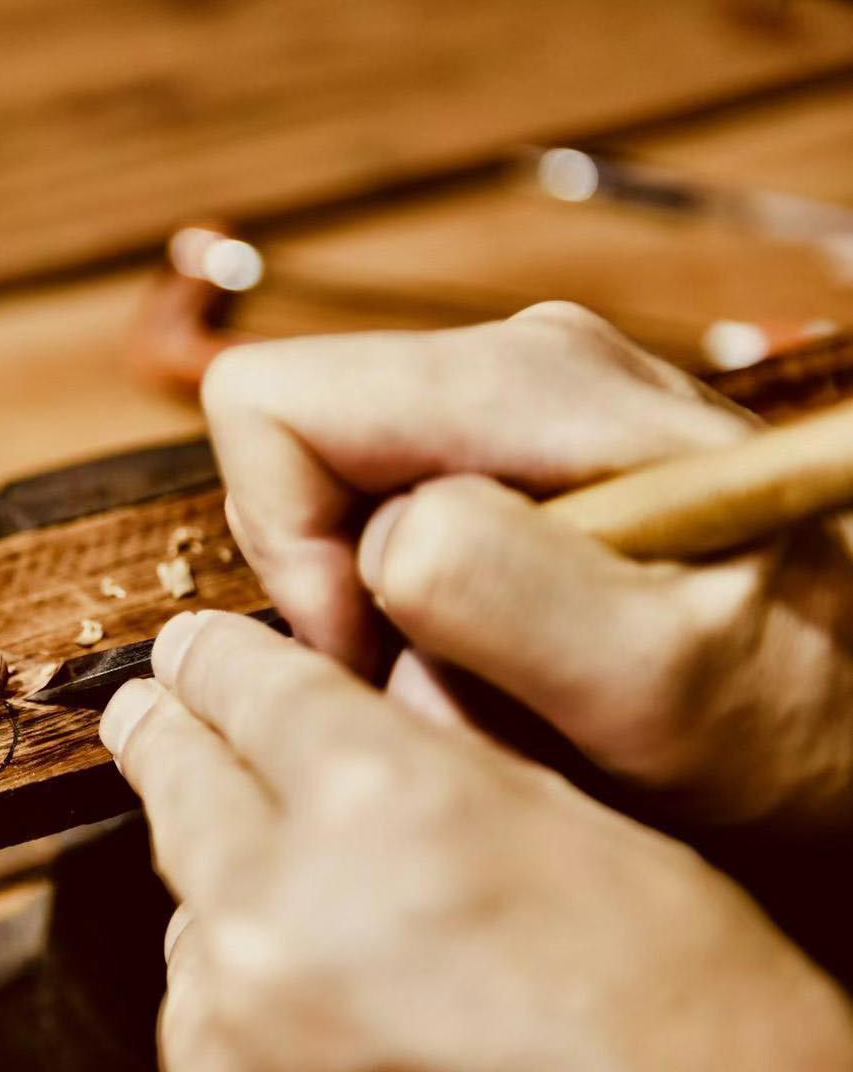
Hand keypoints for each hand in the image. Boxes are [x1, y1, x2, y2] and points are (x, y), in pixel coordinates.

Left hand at [101, 611, 852, 1071]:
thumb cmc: (677, 1011)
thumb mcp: (571, 822)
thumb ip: (431, 744)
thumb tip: (341, 698)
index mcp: (375, 795)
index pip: (236, 677)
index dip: (212, 655)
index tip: (193, 650)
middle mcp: (280, 898)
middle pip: (173, 771)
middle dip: (174, 732)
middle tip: (156, 710)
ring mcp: (239, 1009)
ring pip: (185, 891)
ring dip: (218, 868)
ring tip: (282, 872)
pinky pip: (201, 994)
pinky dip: (234, 972)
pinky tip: (302, 974)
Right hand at [202, 303, 852, 833]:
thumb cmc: (800, 711)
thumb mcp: (653, 676)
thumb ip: (496, 585)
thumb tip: (375, 537)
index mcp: (529, 381)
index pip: (273, 402)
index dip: (286, 537)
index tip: (369, 650)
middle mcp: (515, 361)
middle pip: (293, 442)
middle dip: (330, 581)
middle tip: (438, 680)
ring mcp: (518, 404)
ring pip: (333, 490)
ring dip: (377, 607)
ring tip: (494, 675)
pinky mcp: (521, 452)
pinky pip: (385, 516)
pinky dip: (415, 607)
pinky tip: (512, 656)